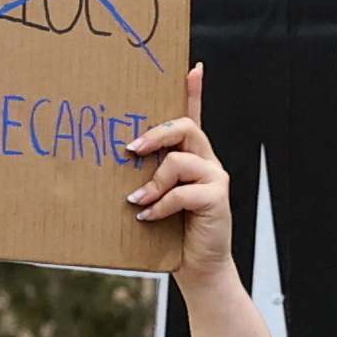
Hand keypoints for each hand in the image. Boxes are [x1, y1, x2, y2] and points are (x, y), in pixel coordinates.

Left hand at [121, 76, 237, 291]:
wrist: (197, 268)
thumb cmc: (170, 233)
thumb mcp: (154, 198)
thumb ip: (144, 178)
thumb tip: (118, 161)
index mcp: (192, 157)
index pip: (193, 116)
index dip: (193, 91)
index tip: (191, 68)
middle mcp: (206, 161)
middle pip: (185, 128)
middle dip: (154, 134)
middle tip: (130, 149)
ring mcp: (215, 178)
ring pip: (179, 160)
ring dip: (153, 181)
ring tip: (135, 200)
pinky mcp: (217, 198)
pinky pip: (183, 191)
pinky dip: (161, 205)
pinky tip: (148, 217)